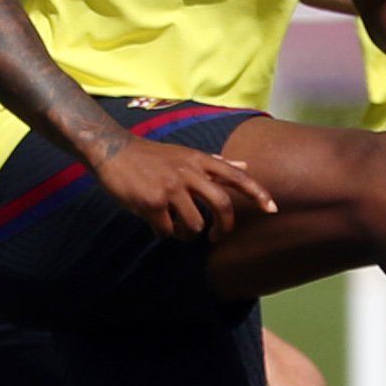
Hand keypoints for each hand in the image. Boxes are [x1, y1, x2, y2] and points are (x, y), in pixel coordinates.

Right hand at [95, 134, 275, 240]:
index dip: (257, 193)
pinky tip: (157, 225)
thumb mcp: (186, 154)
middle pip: (222, 205)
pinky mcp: (152, 202)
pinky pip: (168, 230)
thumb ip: (216, 163)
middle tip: (218, 236)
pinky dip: (165, 233)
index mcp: (200, 161)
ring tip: (177, 229)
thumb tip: (245, 163)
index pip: (237, 176)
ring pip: (195, 225)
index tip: (273, 209)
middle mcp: (189, 173)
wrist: (113, 150)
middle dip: (224, 226)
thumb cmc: (152, 156)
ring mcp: (171, 188)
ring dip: (188, 234)